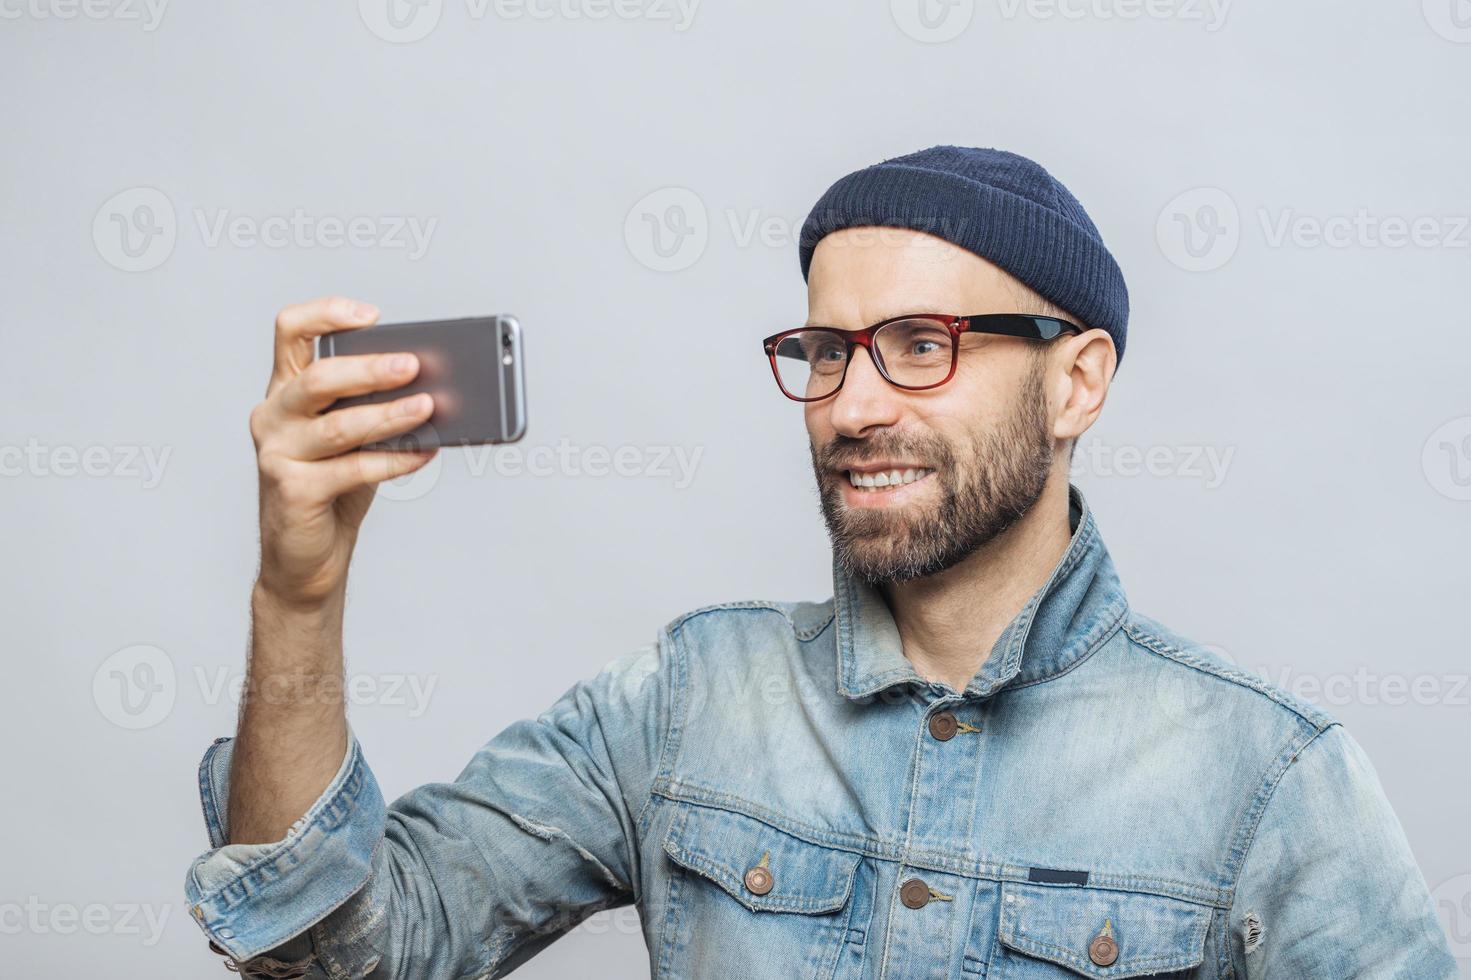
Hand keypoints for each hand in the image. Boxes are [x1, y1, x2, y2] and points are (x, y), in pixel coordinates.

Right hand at [250, 296, 436, 606]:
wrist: (306, 555)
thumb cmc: (334, 487)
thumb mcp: (353, 438)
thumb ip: (374, 407)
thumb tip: (434, 385)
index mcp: (286, 389)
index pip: (290, 330)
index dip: (327, 313)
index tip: (372, 317)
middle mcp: (273, 415)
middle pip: (318, 378)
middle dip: (370, 369)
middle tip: (414, 365)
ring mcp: (278, 453)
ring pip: (338, 425)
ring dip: (389, 414)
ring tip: (428, 406)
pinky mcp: (293, 490)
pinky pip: (352, 469)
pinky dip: (394, 459)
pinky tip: (425, 452)